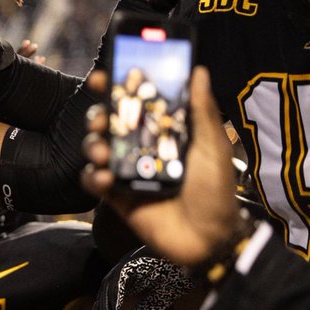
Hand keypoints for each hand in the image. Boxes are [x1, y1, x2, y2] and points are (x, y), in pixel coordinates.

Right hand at [81, 66, 238, 266]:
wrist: (209, 239)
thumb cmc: (216, 191)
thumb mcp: (212, 147)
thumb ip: (202, 110)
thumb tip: (198, 70)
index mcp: (164, 133)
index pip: (137, 105)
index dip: (117, 89)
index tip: (103, 77)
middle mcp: (142, 149)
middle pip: (109, 124)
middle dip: (98, 117)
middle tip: (100, 120)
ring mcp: (128, 172)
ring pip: (97, 149)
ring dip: (93, 146)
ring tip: (102, 153)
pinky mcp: (117, 197)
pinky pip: (93, 182)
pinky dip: (92, 177)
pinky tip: (104, 180)